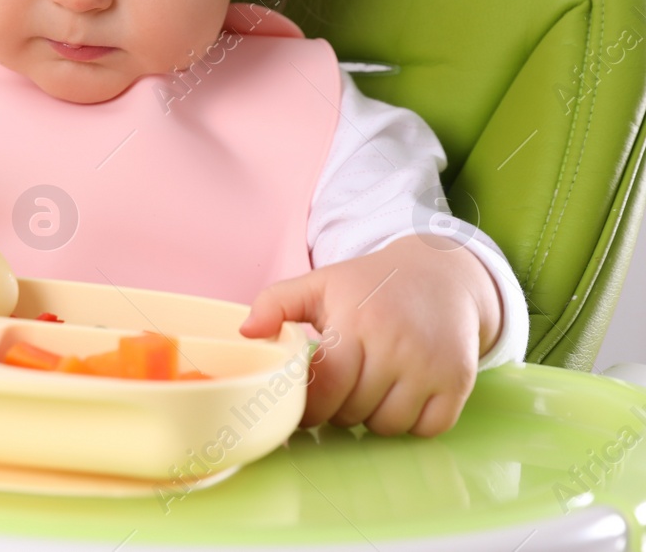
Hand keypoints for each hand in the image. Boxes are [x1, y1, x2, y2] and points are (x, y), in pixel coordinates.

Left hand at [237, 233, 502, 436]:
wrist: (442, 275)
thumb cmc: (370, 284)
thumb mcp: (320, 284)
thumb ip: (275, 304)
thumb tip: (246, 334)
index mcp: (356, 324)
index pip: (326, 388)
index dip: (309, 405)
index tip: (305, 400)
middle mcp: (397, 347)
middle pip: (353, 411)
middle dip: (338, 408)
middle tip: (339, 389)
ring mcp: (431, 366)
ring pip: (387, 425)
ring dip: (372, 418)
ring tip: (368, 390)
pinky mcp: (459, 381)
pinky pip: (427, 429)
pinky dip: (410, 423)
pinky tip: (400, 397)